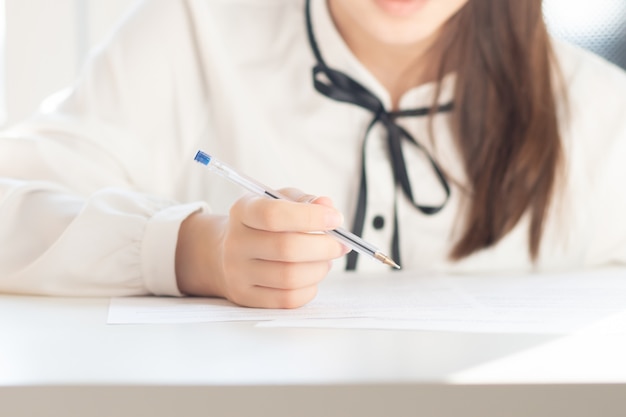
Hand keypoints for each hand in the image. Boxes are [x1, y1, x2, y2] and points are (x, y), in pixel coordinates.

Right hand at [175, 189, 348, 307]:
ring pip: (290, 277)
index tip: (336, 218)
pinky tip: (311, 276)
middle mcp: (236, 242)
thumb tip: (326, 207)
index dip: (310, 217)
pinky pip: (288, 298)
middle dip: (324, 247)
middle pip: (286, 248)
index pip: (273, 214)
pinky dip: (309, 288)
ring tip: (325, 260)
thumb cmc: (262, 225)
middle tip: (340, 244)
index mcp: (243, 212)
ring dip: (319, 268)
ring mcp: (238, 273)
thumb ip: (304, 201)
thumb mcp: (279, 202)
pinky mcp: (246, 297)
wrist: (225, 253)